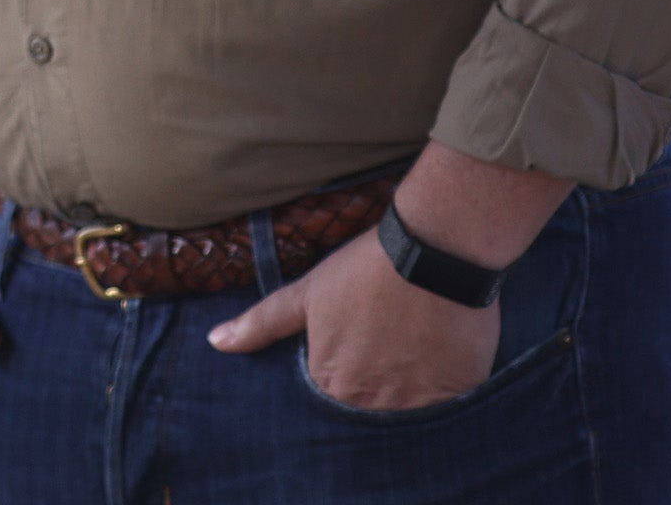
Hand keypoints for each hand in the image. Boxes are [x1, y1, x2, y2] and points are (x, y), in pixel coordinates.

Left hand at [207, 225, 497, 410]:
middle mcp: (368, 403)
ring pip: (404, 418)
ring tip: (411, 355)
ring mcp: (413, 405)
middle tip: (386, 352)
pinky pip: (444, 415)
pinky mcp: (455, 399)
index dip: (341, 380)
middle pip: (366, 412)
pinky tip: (438, 364)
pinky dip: (441, 398)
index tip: (355, 356)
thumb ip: (261, 324)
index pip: (328, 403)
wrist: (432, 252)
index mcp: (329, 382)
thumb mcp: (307, 294)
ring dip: (405, 396)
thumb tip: (215, 342)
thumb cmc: (365, 270)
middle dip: (372, 393)